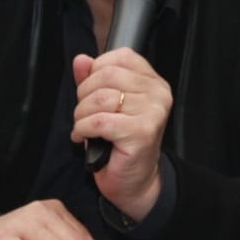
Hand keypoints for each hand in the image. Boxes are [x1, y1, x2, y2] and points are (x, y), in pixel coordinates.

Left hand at [71, 48, 172, 220]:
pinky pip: (99, 121)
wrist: (134, 182)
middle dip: (84, 94)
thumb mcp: (106, 105)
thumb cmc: (120, 144)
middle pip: (107, 75)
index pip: (120, 57)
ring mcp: (153, 112)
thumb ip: (93, 80)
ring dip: (81, 115)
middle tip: (84, 113)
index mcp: (153, 82)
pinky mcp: (141, 132)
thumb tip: (81, 60)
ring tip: (84, 127)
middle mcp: (158, 93)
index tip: (91, 91)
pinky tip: (84, 138)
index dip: (96, 71)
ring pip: (100, 98)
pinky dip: (83, 129)